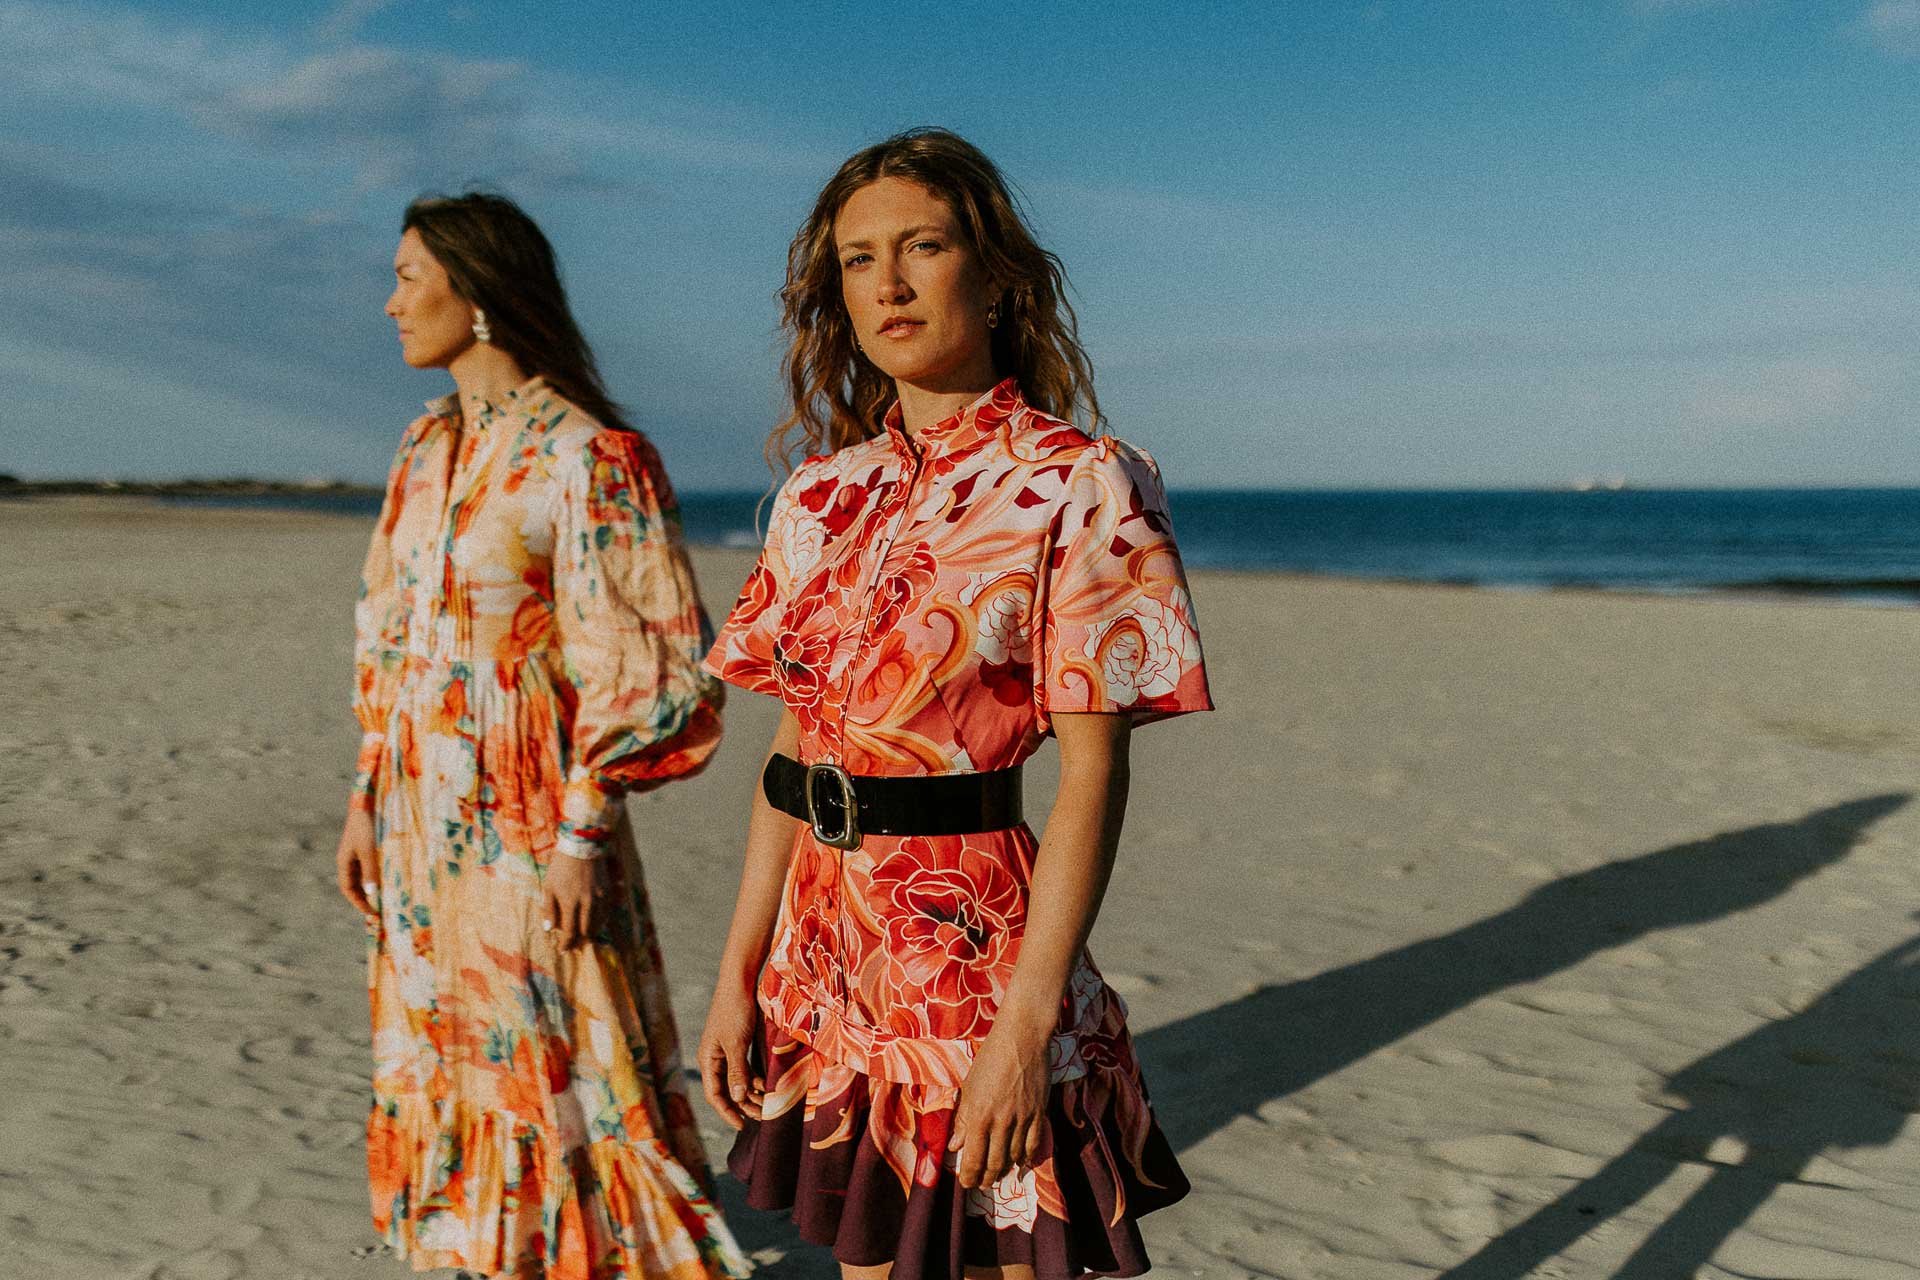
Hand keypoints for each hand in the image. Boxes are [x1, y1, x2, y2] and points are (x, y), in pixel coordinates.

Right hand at [336, 807, 378, 921]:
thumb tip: (371, 892)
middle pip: (354, 886)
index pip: (348, 889)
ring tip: (384, 900)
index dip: (358, 902)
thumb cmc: (366, 826)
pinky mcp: (367, 849)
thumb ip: (370, 870)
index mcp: (344, 862)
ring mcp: (357, 854)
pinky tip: (387, 882)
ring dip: (371, 889)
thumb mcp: (369, 849)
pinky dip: (376, 877)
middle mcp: (349, 860)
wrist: (366, 803)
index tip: (371, 912)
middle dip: (364, 899)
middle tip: (379, 911)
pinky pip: (370, 868)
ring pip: (362, 878)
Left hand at [543, 854, 602, 948]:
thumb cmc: (560, 867)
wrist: (581, 847)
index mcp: (571, 902)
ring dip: (591, 932)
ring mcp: (600, 897)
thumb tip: (549, 929)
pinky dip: (600, 921)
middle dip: (579, 941)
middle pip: (586, 931)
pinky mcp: (608, 891)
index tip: (563, 950)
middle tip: (574, 946)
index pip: (570, 932)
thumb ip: (549, 910)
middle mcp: (588, 903)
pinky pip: (606, 913)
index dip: (566, 944)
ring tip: (584, 936)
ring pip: (598, 924)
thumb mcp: (549, 887)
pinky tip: (595, 923)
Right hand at [698, 981, 764, 1129]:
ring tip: (767, 1104)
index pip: (715, 1095)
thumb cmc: (735, 1010)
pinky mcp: (736, 1044)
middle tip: (763, 1117)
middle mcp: (714, 1058)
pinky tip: (766, 1085)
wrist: (739, 981)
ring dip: (751, 1093)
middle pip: (726, 1090)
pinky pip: (743, 1068)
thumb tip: (737, 1097)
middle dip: (743, 1105)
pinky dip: (754, 1078)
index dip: (727, 1112)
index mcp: (708, 1060)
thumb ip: (737, 1071)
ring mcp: (725, 1051)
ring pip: (736, 1080)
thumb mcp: (737, 1043)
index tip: (742, 1126)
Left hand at [949, 1022, 1050, 1188]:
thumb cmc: (990, 1059)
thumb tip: (955, 1145)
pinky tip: (1020, 1163)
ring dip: (1004, 1171)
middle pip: (994, 1164)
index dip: (969, 1177)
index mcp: (978, 1116)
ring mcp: (1022, 1119)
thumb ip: (962, 1119)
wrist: (1022, 1038)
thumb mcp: (968, 1088)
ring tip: (997, 1175)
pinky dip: (1026, 1158)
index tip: (966, 1183)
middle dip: (985, 1179)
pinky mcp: (1039, 1114)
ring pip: (1013, 1157)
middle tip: (980, 1184)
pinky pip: (1033, 1145)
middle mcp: (1000, 1122)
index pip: (973, 1159)